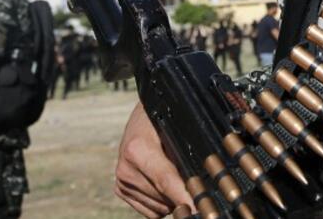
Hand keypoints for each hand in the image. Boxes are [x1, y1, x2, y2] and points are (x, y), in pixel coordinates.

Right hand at [115, 102, 193, 216]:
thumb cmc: (166, 117)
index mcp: (137, 149)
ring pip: (159, 208)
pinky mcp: (121, 189)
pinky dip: (162, 203)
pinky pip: (151, 211)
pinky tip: (165, 184)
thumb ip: (187, 157)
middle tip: (195, 181)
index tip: (198, 209)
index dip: (186, 197)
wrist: (145, 113)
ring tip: (176, 175)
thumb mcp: (178, 131)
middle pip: (165, 197)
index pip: (166, 181)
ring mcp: (122, 180)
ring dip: (172, 199)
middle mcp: (125, 167)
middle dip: (183, 194)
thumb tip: (200, 184)